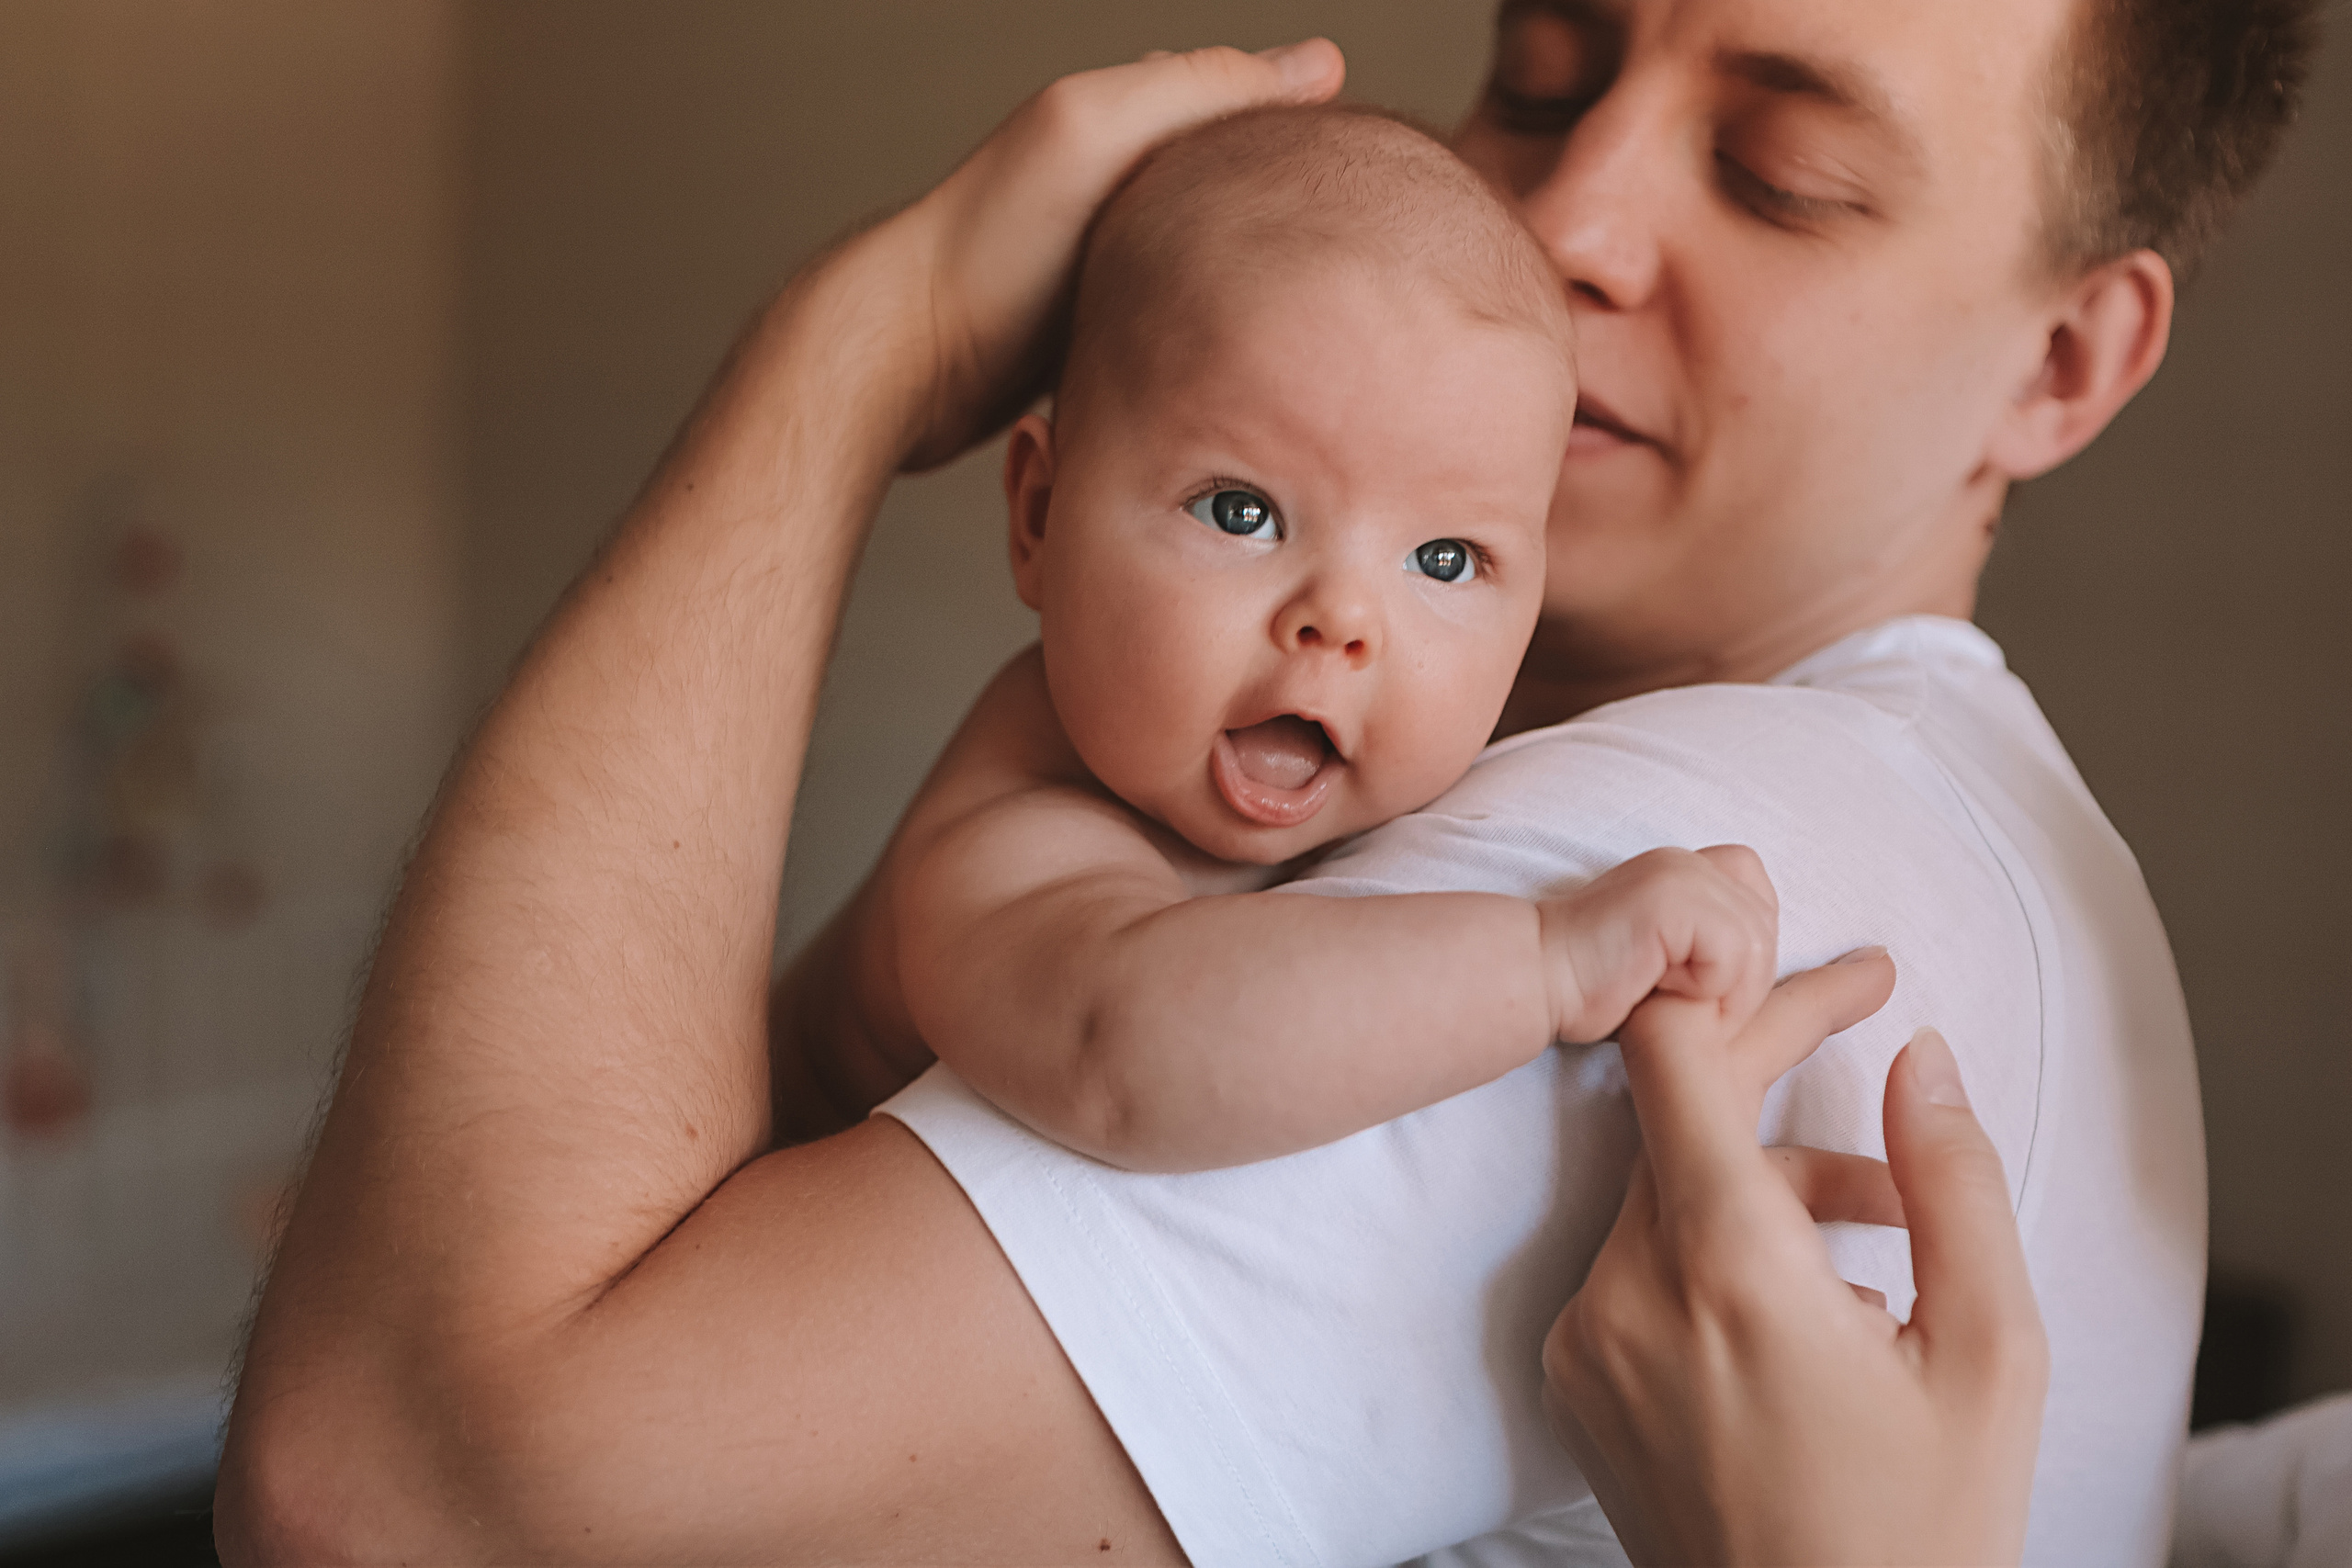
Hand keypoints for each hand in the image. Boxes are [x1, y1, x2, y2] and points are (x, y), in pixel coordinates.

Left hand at [885, 39, 1343, 468]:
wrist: (910, 361)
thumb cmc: (990, 243)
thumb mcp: (1098, 131)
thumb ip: (1201, 90)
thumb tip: (1320, 63)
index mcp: (1120, 123)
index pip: (1238, 104)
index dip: (1304, 126)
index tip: (1371, 165)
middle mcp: (1113, 187)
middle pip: (1229, 185)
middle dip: (1286, 203)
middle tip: (1359, 240)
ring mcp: (1105, 262)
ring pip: (1208, 255)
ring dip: (1255, 274)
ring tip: (1322, 297)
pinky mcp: (1095, 333)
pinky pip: (1180, 317)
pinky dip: (1217, 325)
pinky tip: (1248, 350)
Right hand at [1538, 844, 1778, 1043]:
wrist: (1538, 979)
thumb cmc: (1592, 983)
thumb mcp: (1663, 954)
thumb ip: (1706, 941)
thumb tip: (1761, 963)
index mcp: (1684, 868)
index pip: (1759, 897)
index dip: (1746, 950)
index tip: (1704, 986)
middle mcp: (1686, 861)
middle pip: (1765, 922)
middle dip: (1745, 979)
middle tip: (1697, 1007)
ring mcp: (1680, 875)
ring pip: (1755, 941)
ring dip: (1729, 990)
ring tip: (1682, 1004)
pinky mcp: (1672, 901)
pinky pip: (1731, 953)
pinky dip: (1709, 987)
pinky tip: (1665, 991)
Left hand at [1543, 955, 2048, 1566]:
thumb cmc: (1922, 1529)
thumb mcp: (1990, 1355)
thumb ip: (1955, 1183)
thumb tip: (1919, 1054)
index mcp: (1727, 1270)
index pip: (1670, 1054)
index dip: (1741, 984)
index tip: (1824, 969)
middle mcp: (1625, 1291)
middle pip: (1676, 1113)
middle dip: (1775, 1065)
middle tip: (1863, 1023)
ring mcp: (1584, 1338)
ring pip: (1666, 1190)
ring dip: (1768, 1180)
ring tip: (1887, 1238)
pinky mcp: (1574, 1376)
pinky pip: (1639, 1261)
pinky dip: (1717, 1248)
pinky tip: (1812, 1303)